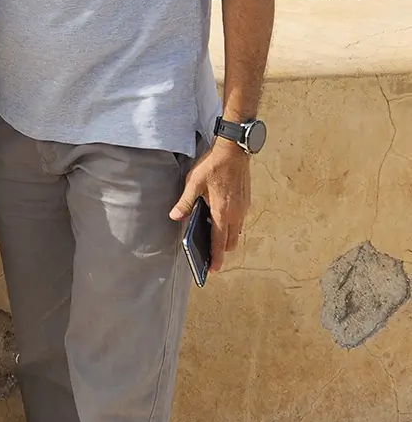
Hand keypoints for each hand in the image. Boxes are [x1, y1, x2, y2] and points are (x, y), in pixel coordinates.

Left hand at [170, 138, 251, 274]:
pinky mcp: (246, 201)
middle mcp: (236, 214)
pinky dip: (231, 226)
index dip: (216, 258)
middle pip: (230, 242)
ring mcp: (243, 208)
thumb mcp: (194, 183)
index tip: (212, 270)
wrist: (235, 151)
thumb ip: (185, 202)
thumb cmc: (213, 166)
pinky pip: (240, 221)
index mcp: (222, 213)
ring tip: (212, 236)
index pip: (219, 243)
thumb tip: (174, 217)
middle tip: (209, 255)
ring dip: (227, 238)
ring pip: (237, 232)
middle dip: (221, 251)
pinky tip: (220, 218)